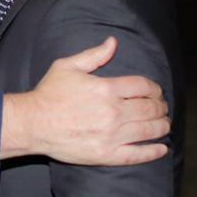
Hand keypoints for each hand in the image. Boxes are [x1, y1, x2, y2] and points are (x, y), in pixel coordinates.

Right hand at [0, 36, 169, 164]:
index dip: (155, 88)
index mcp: (107, 88)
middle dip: (160, 107)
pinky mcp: (106, 154)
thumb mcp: (68, 66)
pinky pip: (137, 155)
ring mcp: (111, 135)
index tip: (156, 92)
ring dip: (161, 126)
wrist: (32, 123)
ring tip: (163, 124)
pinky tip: (161, 149)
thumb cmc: (48, 93)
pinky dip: (153, 152)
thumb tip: (114, 42)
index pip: (144, 86)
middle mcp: (113, 112)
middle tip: (162, 108)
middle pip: (150, 108)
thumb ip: (94, 55)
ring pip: (149, 130)